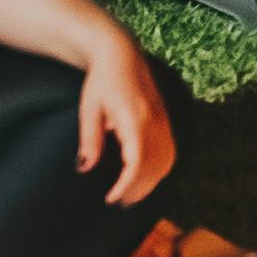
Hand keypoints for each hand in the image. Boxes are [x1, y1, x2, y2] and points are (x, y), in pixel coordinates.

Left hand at [75, 40, 178, 201]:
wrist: (122, 54)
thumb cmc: (101, 81)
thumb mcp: (89, 109)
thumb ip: (90, 139)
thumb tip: (86, 168)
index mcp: (134, 118)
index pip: (136, 162)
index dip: (126, 185)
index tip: (112, 197)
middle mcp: (154, 122)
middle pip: (153, 167)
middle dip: (137, 189)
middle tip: (118, 202)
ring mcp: (164, 122)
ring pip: (165, 163)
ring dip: (150, 183)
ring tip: (132, 195)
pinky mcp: (166, 122)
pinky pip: (170, 153)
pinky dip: (160, 171)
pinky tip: (146, 178)